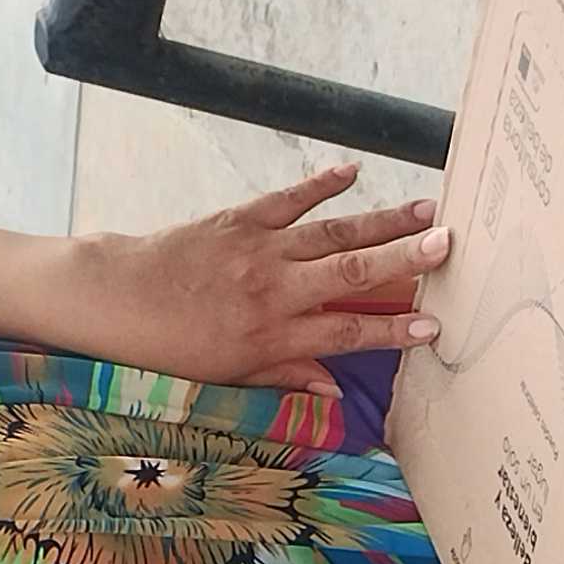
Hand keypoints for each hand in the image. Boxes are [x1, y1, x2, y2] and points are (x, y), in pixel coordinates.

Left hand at [87, 164, 450, 389]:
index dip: (393, 330)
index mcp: (274, 335)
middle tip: (447, 246)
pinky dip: (321, 184)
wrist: (115, 302)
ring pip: (332, 232)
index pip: (348, 333)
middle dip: (404, 260)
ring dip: (382, 220)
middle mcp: (274, 290)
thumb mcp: (228, 378)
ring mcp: (259, 250)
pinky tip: (352, 171)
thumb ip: (286, 378)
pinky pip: (288, 199)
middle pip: (352, 274)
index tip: (433, 325)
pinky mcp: (239, 219)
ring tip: (426, 209)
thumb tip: (336, 392)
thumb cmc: (170, 349)